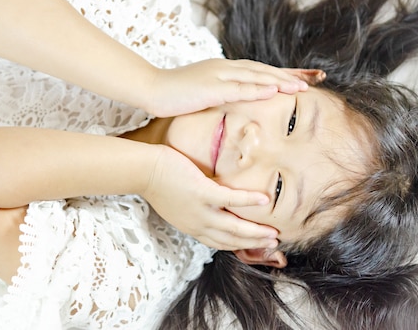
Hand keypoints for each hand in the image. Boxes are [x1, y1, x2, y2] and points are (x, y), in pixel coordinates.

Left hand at [142, 145, 278, 249]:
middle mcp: (197, 224)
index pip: (220, 243)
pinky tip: (265, 199)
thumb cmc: (158, 181)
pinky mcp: (202, 192)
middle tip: (274, 243)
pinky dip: (249, 201)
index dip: (241, 246)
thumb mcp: (178, 204)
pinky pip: (231, 199)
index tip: (257, 246)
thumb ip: (195, 208)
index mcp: (192, 227)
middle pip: (231, 239)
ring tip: (274, 232)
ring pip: (234, 227)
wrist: (143, 171)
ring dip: (256, 232)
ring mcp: (200, 210)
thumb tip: (210, 204)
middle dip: (254, 243)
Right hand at [144, 58, 324, 116]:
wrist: (150, 88)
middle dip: (293, 74)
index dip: (287, 74)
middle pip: (266, 70)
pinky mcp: (209, 87)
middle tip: (318, 78)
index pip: (262, 71)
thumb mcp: (205, 91)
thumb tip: (239, 99)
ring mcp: (218, 76)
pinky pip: (237, 88)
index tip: (309, 79)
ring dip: (281, 81)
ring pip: (256, 76)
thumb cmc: (176, 93)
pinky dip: (257, 89)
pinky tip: (274, 92)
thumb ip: (223, 93)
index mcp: (227, 70)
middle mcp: (226, 68)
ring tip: (303, 87)